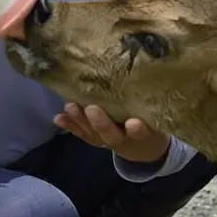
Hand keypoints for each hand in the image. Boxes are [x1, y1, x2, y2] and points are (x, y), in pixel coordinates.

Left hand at [54, 103, 170, 163]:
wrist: (144, 147)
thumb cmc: (152, 120)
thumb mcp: (157, 114)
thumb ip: (152, 98)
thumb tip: (148, 68)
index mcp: (146, 135)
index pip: (143, 133)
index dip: (138, 130)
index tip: (133, 123)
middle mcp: (125, 140)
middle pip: (112, 135)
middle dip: (101, 123)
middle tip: (92, 109)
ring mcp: (108, 141)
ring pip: (94, 134)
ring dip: (81, 121)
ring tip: (70, 107)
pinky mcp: (96, 140)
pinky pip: (82, 134)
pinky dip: (70, 126)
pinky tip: (58, 118)